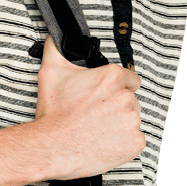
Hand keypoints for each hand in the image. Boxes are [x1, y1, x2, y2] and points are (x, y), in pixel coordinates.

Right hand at [35, 33, 145, 179]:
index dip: (116, 88)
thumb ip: (56, 49)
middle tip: (96, 116)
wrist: (52, 148)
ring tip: (98, 131)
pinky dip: (123, 144)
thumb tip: (55, 37)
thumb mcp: (51, 73)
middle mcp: (126, 97)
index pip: (130, 79)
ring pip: (132, 120)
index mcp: (112, 77)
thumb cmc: (54, 114)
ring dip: (120, 125)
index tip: (103, 98)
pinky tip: (105, 143)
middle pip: (131, 100)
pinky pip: (135, 141)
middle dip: (117, 107)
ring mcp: (132, 121)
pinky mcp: (135, 143)